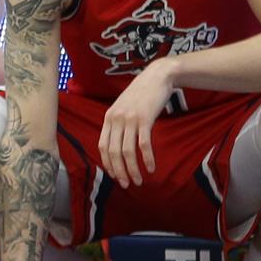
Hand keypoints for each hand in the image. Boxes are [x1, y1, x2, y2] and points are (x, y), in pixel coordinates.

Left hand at [98, 59, 173, 186]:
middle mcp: (116, 119)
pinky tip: (151, 168)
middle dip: (119, 171)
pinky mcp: (145, 119)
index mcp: (109, 117)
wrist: (157, 76)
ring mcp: (130, 119)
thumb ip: (118, 123)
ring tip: (138, 181)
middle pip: (113, 152)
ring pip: (127, 152)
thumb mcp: (123, 107)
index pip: (103, 146)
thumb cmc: (142, 94)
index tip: (115, 175)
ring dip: (132, 169)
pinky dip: (146, 159)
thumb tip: (117, 144)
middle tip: (126, 184)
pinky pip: (143, 145)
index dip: (108, 163)